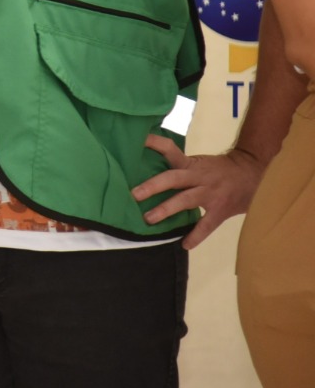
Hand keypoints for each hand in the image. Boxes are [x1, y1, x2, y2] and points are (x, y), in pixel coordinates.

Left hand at [130, 133, 266, 248]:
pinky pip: (207, 225)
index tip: (137, 143)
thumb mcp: (198, 162)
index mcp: (191, 164)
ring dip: (167, 210)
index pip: (170, 149)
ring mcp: (210, 194)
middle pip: (173, 179)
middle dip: (153, 186)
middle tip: (134, 195)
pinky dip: (196, 236)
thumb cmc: (219, 168)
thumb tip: (145, 170)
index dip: (154, 144)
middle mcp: (198, 177)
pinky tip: (184, 244)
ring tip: (149, 219)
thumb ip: (177, 167)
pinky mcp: (221, 210)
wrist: (252, 172)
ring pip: (186, 200)